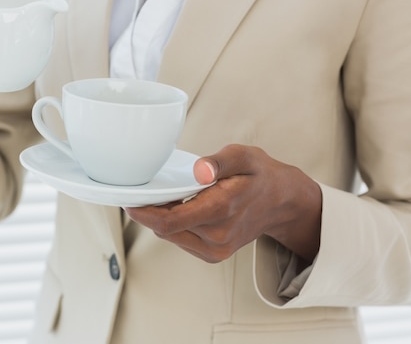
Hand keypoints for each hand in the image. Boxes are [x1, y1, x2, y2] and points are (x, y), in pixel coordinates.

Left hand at [124, 144, 321, 263]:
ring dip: (160, 218)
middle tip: (142, 191)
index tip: (128, 200)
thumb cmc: (260, 176)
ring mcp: (216, 249)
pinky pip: (181, 240)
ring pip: (170, 235)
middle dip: (148, 212)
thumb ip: (220, 161)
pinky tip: (179, 208)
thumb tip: (200, 170)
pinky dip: (173, 225)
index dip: (143, 213)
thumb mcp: (244, 156)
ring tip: (164, 197)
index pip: (169, 221)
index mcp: (221, 210)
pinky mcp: (213, 255)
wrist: (282, 202)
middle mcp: (217, 236)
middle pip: (164, 229)